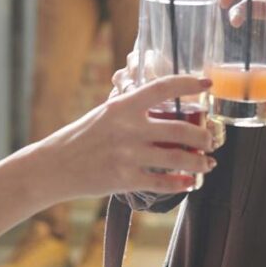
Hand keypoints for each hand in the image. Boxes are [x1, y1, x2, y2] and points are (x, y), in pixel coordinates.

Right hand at [49, 73, 215, 195]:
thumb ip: (130, 109)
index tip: (206, 84)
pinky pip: (162, 183)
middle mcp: (128, 128)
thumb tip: (160, 104)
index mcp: (122, 106)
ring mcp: (127, 155)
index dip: (189, 83)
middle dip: (203, 136)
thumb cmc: (81, 138)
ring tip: (207, 163)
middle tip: (210, 139)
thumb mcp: (104, 114)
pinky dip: (181, 183)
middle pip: (180, 128)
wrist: (55, 166)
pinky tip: (189, 182)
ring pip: (177, 158)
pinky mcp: (125, 179)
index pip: (163, 87)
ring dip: (199, 162)